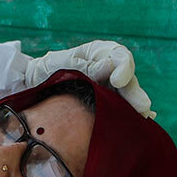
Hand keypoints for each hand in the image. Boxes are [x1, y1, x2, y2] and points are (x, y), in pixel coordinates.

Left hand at [25, 40, 153, 117]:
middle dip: (134, 93)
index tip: (117, 81)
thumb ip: (85, 66)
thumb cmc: (47, 69)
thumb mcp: (62, 63)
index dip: (123, 68)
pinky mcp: (105, 106)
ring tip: (143, 116)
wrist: (33, 86)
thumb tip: (110, 65)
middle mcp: (109, 70)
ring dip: (135, 106)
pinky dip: (130, 115)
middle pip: (128, 79)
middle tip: (141, 107)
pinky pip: (120, 109)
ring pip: (127, 96)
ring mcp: (108, 89)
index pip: (120, 56)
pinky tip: (140, 123)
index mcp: (99, 54)